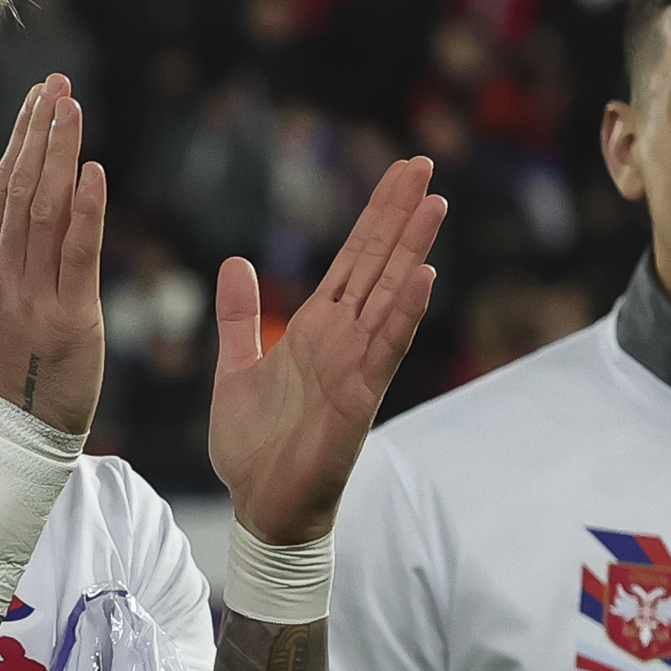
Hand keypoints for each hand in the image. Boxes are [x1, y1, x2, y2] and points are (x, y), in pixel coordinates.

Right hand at [0, 75, 106, 435]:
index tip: (35, 100)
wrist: (7, 443)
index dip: (20, 144)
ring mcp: (34, 295)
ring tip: (70, 106)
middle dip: (39, 133)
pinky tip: (91, 170)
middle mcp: (6, 277)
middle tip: (57, 84)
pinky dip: (85, 210)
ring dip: (59, 154)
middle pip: (22, 191)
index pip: (3, 196)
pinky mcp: (69, 317)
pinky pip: (77, 256)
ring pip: (46, 211)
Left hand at [203, 157, 444, 544]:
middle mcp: (343, 339)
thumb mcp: (236, 367)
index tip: (399, 172)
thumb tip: (236, 263)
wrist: (260, 505)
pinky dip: (404, 314)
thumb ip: (240, 317)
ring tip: (435, 204)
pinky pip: (385, 350)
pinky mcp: (359, 399)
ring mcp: (356, 366)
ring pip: (390, 296)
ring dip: (412, 251)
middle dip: (399, 215)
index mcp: (316, 328)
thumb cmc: (255, 446)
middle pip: (378, 264)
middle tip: (424, 164)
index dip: (375, 215)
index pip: (354, 259)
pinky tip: (424, 278)